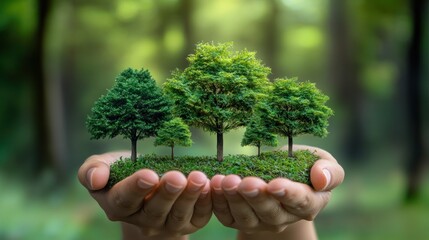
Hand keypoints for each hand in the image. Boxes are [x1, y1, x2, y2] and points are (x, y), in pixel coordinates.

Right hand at [78, 152, 212, 239]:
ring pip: (178, 215)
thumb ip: (92, 170)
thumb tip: (95, 179)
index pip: (124, 200)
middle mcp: (143, 220)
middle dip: (167, 194)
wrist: (147, 182)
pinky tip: (211, 185)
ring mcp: (167, 224)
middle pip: (155, 210)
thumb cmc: (122, 170)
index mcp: (118, 205)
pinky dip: (207, 202)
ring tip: (198, 178)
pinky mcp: (189, 223)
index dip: (136, 188)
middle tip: (176, 177)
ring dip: (190, 197)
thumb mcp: (103, 165)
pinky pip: (199, 217)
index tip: (148, 174)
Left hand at [210, 145, 343, 236]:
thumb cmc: (304, 166)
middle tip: (246, 182)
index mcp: (309, 203)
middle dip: (257, 197)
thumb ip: (329, 171)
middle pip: (270, 212)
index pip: (301, 202)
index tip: (275, 184)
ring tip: (226, 181)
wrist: (281, 174)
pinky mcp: (239, 219)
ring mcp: (260, 221)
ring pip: (246, 216)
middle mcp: (284, 218)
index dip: (288, 194)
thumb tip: (321, 178)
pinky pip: (227, 216)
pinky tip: (214, 185)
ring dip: (235, 199)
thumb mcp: (323, 162)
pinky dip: (219, 202)